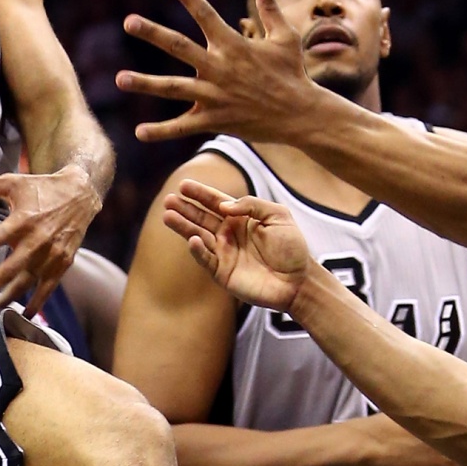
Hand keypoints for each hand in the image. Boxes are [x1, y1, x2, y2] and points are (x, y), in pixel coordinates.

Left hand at [0, 164, 101, 314]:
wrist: (81, 194)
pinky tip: (24, 313)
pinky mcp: (62, 263)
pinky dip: (37, 302)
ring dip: (6, 299)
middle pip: (7, 270)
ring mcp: (51, 255)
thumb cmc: (43, 188)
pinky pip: (47, 288)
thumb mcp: (13, 183)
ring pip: (25, 283)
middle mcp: (36, 241)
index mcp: (22, 220)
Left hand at [115, 0, 316, 142]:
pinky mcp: (215, 120)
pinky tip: (139, 133)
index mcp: (234, 45)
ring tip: (119, 79)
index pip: (205, 14)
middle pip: (179, 47)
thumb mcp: (285, 38)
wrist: (300, 114)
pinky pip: (182, 127)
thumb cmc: (293, 73)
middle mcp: (219, 68)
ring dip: (145, 84)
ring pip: (173, 88)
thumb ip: (270, 9)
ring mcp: (214, 96)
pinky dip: (160, 131)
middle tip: (128, 21)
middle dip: (152, 33)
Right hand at [163, 178, 309, 310]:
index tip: (184, 184)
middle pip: (201, 218)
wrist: (299, 281)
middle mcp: (229, 234)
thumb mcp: (278, 215)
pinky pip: (206, 259)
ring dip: (182, 226)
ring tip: (167, 216)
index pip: (216, 202)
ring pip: (198, 236)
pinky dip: (197, 250)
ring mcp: (224, 253)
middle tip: (168, 199)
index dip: (200, 194)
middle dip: (185, 208)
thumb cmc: (292, 247)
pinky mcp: (223, 273)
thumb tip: (224, 206)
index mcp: (241, 218)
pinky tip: (191, 239)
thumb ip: (252, 205)